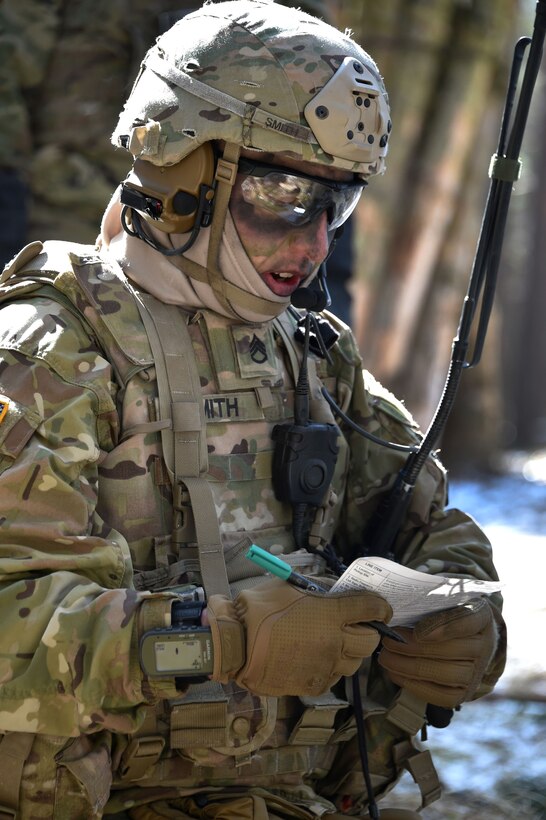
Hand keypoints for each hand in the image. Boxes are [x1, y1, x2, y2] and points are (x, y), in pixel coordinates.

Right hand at [206, 579, 391, 696]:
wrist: (236, 644)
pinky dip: (331, 668)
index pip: (372, 609)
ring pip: (355, 662)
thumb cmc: (260, 609)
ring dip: (350, 652)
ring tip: (334, 643)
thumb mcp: (290, 585)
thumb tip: (336, 591)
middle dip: (369, 631)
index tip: (380, 608)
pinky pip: (334, 677)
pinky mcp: (314, 684)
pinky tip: (316, 658)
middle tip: (356, 626)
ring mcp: (326, 665)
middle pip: (370, 640)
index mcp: (332, 614)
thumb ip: (318, 587)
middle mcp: (335, 641)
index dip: (381, 607)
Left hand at [378, 597, 498, 707]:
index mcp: (482, 615)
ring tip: (386, 657)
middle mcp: (485, 645)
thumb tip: (396, 609)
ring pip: (446, 674)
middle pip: (451, 650)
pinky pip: (442, 696)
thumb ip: (430, 603)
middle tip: (388, 641)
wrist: (470, 640)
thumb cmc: (449, 614)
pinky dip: (416, 686)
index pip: (468, 621)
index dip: (444, 627)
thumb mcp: (446, 600)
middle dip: (414, 647)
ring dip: (410, 667)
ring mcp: (478, 672)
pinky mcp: (466, 692)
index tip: (417, 632)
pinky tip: (395, 674)